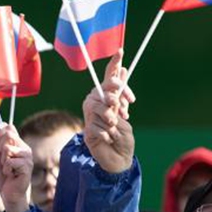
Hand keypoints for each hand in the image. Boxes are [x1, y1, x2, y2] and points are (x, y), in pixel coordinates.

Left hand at [0, 125, 33, 211]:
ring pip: (7, 149)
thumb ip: (0, 142)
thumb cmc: (3, 176)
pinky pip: (10, 161)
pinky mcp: (27, 166)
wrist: (8, 194)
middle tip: (2, 161)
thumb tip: (3, 124)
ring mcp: (28, 157)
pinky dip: (6, 169)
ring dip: (3, 162)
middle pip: (9, 135)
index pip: (9, 129)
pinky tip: (11, 175)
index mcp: (19, 145)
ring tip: (8, 170)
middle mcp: (25, 149)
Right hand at [82, 49, 134, 173]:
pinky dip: (106, 132)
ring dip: (109, 117)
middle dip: (111, 96)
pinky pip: (96, 125)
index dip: (114, 65)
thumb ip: (120, 96)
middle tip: (117, 106)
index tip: (121, 52)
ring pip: (97, 107)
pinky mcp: (87, 130)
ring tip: (114, 127)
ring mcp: (90, 117)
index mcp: (106, 99)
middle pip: (101, 91)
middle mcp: (95, 104)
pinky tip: (108, 138)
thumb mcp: (123, 114)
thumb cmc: (121, 137)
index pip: (108, 78)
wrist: (119, 159)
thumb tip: (123, 70)